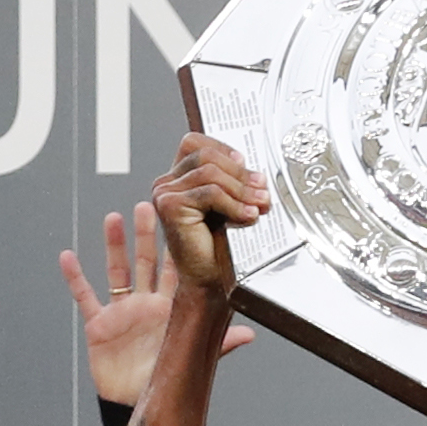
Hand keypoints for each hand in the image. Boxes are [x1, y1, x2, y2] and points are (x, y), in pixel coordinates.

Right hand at [59, 205, 243, 405]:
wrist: (136, 404)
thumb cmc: (165, 380)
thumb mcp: (192, 357)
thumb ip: (220, 342)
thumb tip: (250, 333)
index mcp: (170, 308)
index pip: (174, 269)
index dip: (176, 244)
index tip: (180, 218)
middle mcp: (147, 304)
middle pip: (146, 261)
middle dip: (146, 234)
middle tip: (148, 206)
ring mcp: (122, 312)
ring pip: (117, 270)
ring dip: (114, 245)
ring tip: (113, 219)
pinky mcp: (99, 325)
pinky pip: (85, 296)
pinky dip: (75, 277)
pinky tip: (68, 256)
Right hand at [147, 130, 262, 301]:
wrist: (208, 282)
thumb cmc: (218, 249)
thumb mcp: (228, 205)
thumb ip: (232, 182)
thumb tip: (253, 169)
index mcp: (177, 178)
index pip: (196, 143)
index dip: (224, 149)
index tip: (247, 165)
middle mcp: (166, 183)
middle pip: (206, 155)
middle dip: (240, 173)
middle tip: (262, 189)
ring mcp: (164, 194)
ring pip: (211, 173)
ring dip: (242, 189)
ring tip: (259, 204)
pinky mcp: (169, 206)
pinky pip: (210, 192)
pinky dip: (234, 204)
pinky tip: (247, 215)